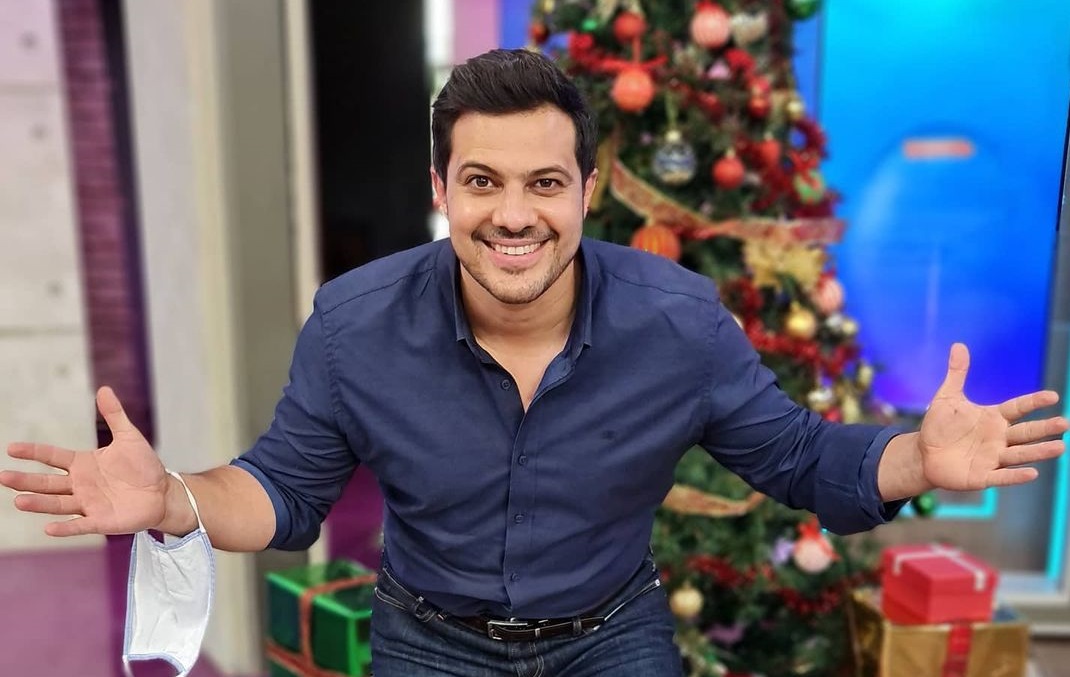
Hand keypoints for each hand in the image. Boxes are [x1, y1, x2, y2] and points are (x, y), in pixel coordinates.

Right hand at [0, 386, 168, 536]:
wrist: (163, 492)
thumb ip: (114, 415)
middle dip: (25, 481)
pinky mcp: (101, 521)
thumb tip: (103, 389)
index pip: (52, 456)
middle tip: (2, 477)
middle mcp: (80, 484)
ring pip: (58, 504)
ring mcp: (88, 504)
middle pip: (47, 483)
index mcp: (83, 464)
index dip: (33, 452)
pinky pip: (80, 525)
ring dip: (39, 504)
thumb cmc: (144, 465)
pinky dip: (65, 528)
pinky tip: (48, 529)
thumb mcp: (129, 437)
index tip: (11, 448)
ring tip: (19, 501)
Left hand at [918, 343, 1067, 490]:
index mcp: (993, 418)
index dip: (1034, 402)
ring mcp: (992, 457)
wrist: (923, 453)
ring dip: (1038, 452)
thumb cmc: (939, 426)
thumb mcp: (947, 398)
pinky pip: (1001, 476)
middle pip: (1025, 432)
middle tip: (1065, 423)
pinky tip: (1032, 473)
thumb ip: (957, 374)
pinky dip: (1015, 476)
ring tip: (1060, 447)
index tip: (1053, 396)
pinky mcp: (982, 476)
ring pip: (1020, 454)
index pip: (1018, 407)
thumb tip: (958, 345)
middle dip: (1044, 429)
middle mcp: (998, 438)